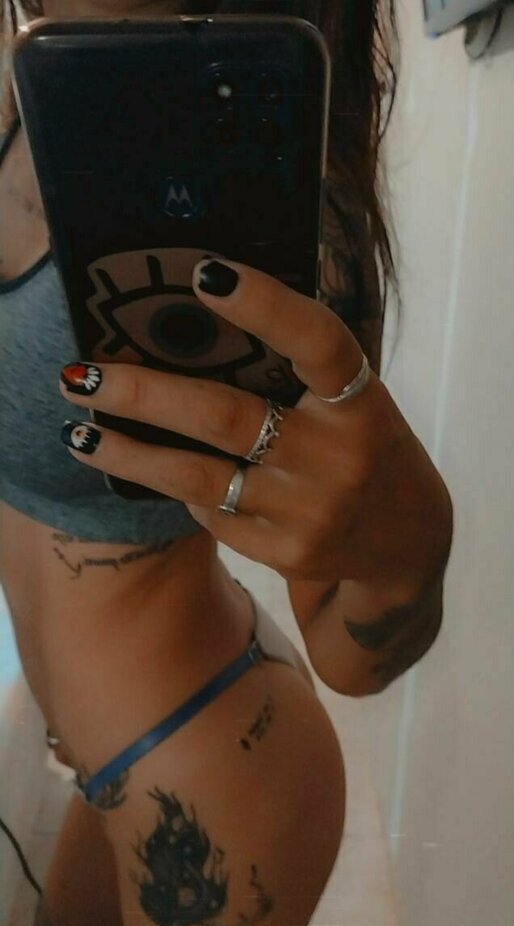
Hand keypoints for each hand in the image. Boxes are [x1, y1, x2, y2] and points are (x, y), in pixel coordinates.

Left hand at [59, 255, 450, 590]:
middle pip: (225, 416)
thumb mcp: (353, 405)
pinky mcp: (288, 552)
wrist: (406, 544)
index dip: (264, 305)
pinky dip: (183, 491)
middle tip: (82, 376)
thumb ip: (297, 377)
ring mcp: (311, 512)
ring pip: (199, 477)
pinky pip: (213, 514)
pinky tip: (160, 474)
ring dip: (130, 455)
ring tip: (77, 435)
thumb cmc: (364, 449)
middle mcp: (338, 456)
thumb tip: (191, 334)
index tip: (203, 272)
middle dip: (143, 394)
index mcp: (360, 402)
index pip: (316, 341)